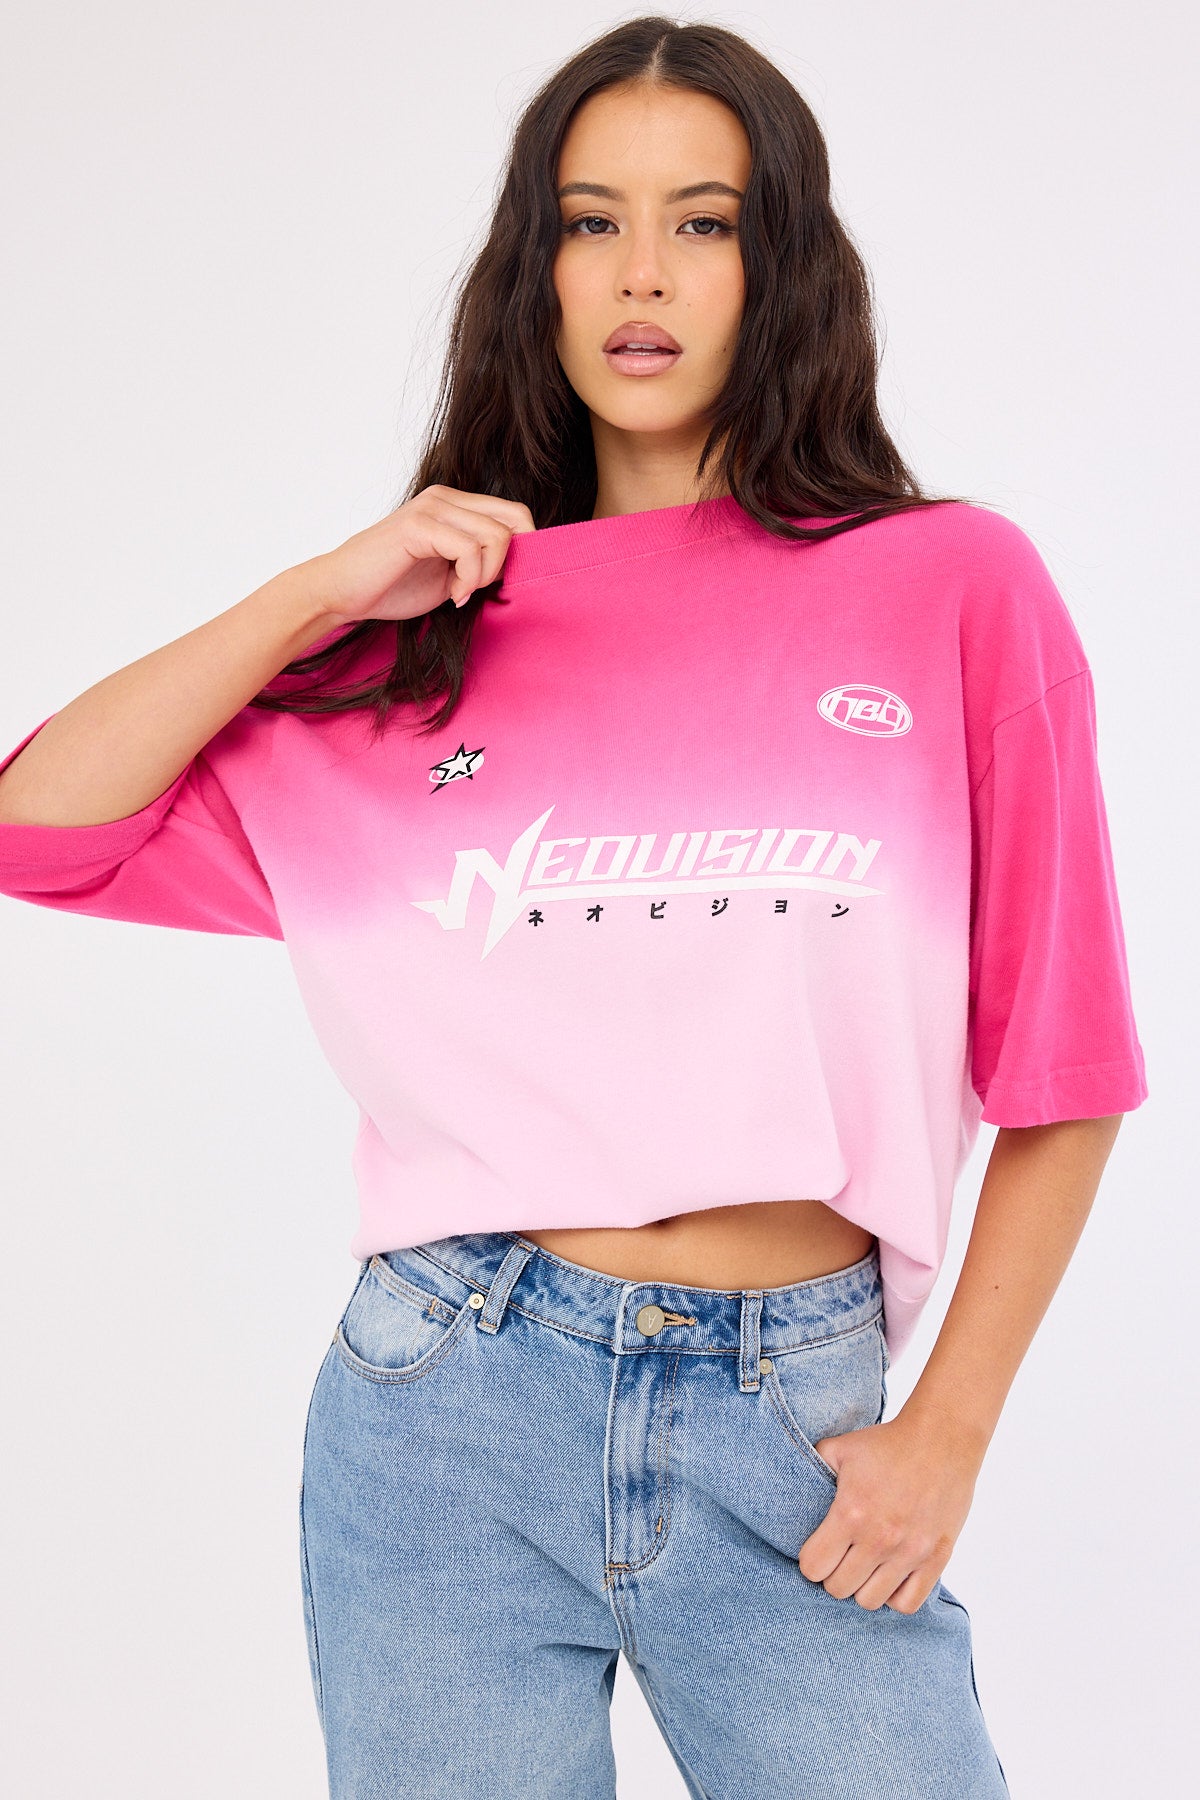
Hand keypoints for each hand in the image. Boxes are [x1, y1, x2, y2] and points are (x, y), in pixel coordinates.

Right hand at [305, 485, 535, 625]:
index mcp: (454, 504)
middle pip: (515, 519)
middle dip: (508, 563)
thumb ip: (480, 561)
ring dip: (486, 575)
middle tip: (479, 588)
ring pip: (496, 535)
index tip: (494, 583)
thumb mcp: (450, 573)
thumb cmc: (391, 586)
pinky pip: (470, 549)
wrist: (341, 593)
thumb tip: (521, 564)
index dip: (520, 551)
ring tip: (461, 593)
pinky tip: (452, 596)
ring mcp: (432, 507)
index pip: (515, 514)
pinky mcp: (419, 525)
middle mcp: (446, 497)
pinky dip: (469, 580)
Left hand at [798, 1410, 984, 1612]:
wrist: (941, 1439)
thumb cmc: (888, 1444)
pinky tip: (890, 1575)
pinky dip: (894, 1596)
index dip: (811, 1560)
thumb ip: (812, 1468)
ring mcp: (910, 1552)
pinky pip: (907, 1604)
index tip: (819, 1548)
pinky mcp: (936, 1559)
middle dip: (833, 1574)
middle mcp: (880, 1539)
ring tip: (865, 1567)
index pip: (813, 1567)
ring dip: (862, 1587)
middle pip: (838, 1589)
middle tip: (841, 1557)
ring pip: (870, 1601)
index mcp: (851, 1513)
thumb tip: (791, 1488)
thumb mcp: (840, 1448)